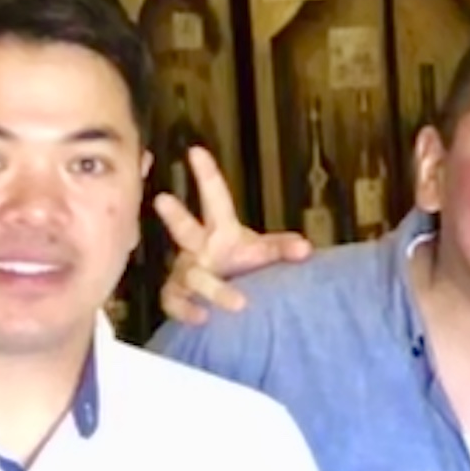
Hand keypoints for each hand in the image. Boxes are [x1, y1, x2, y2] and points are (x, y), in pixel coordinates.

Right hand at [154, 148, 307, 324]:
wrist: (229, 297)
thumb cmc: (241, 265)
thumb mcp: (263, 253)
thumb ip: (282, 248)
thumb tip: (306, 248)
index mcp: (219, 230)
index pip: (215, 199)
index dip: (206, 175)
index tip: (197, 151)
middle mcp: (197, 248)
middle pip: (185, 230)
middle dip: (175, 215)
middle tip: (163, 199)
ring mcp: (184, 272)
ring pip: (193, 277)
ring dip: (216, 289)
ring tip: (240, 303)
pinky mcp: (177, 296)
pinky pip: (176, 303)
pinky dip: (188, 311)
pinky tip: (203, 318)